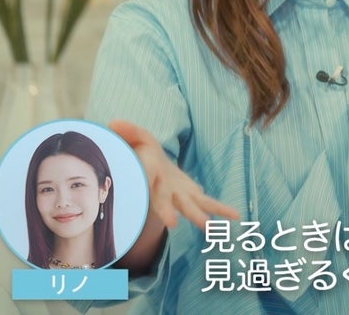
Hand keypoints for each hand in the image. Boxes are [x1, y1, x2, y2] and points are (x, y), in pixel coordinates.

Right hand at [110, 119, 239, 229]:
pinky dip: (221, 209)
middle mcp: (160, 188)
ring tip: (208, 226)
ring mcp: (177, 195)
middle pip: (161, 200)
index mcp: (145, 173)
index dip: (143, 178)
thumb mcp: (135, 137)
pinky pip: (207, 203)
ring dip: (196, 216)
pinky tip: (235, 215)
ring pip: (186, 207)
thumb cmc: (141, 153)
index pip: (142, 174)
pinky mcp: (192, 194)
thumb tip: (113, 123)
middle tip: (171, 223)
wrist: (153, 168)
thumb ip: (128, 131)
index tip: (142, 185)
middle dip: (166, 210)